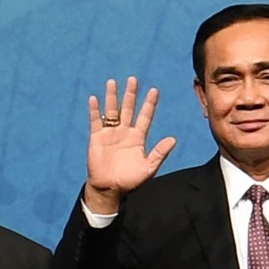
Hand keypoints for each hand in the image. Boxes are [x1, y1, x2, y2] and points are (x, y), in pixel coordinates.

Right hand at [83, 77, 177, 213]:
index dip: (149, 104)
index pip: (145, 116)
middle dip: (131, 94)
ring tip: (112, 82)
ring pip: (112, 111)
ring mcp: (110, 134)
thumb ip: (159, 153)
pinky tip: (95, 99)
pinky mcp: (96, 138)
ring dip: (112, 97)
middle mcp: (124, 132)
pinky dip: (95, 110)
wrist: (109, 188)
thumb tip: (173, 139)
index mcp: (138, 138)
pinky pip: (95, 121)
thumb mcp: (149, 168)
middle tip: (133, 79)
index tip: (154, 90)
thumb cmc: (130, 181)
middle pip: (128, 108)